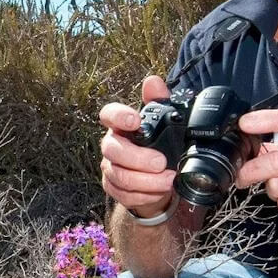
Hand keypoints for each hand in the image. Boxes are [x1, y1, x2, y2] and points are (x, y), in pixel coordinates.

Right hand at [99, 75, 176, 215]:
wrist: (160, 177)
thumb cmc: (159, 145)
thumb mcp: (164, 121)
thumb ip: (159, 100)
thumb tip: (152, 81)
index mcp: (121, 126)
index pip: (109, 115)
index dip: (119, 116)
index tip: (135, 121)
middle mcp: (112, 145)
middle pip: (113, 150)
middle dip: (138, 158)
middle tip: (161, 163)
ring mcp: (110, 168)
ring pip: (119, 175)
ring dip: (146, 181)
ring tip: (168, 180)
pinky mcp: (113, 188)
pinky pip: (123, 194)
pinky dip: (144, 195)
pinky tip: (159, 192)